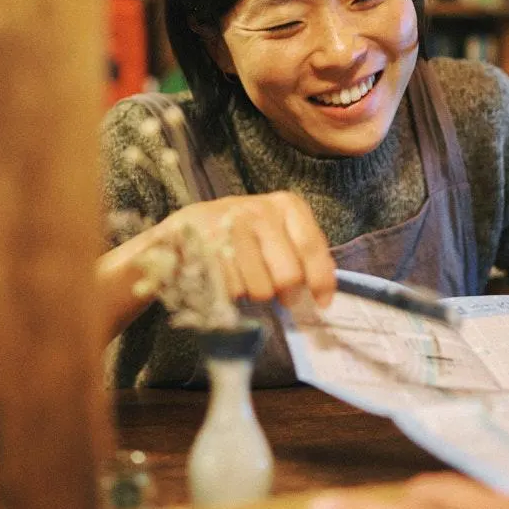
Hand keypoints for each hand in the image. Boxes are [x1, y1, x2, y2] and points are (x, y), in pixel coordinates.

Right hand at [96, 191, 334, 336]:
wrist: (183, 229)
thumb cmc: (241, 235)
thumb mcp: (277, 232)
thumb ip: (303, 254)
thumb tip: (325, 294)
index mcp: (285, 204)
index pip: (312, 248)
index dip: (321, 282)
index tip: (322, 304)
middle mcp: (259, 210)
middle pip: (288, 276)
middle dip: (285, 295)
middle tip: (276, 296)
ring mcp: (229, 228)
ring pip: (260, 289)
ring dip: (253, 294)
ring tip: (243, 279)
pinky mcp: (203, 249)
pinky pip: (231, 292)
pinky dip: (230, 294)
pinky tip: (224, 279)